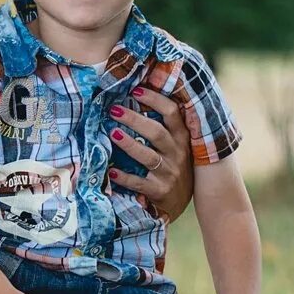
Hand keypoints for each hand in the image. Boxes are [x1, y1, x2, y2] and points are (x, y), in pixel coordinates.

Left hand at [108, 85, 193, 220]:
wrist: (179, 203)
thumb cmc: (172, 166)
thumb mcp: (175, 146)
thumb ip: (163, 128)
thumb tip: (135, 98)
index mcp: (181, 138)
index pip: (172, 113)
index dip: (155, 100)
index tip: (136, 91)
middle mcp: (177, 154)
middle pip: (157, 132)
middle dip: (135, 120)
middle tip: (114, 110)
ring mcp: (169, 173)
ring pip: (149, 157)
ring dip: (129, 145)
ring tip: (112, 134)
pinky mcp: (160, 191)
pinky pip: (140, 183)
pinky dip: (125, 177)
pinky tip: (112, 171)